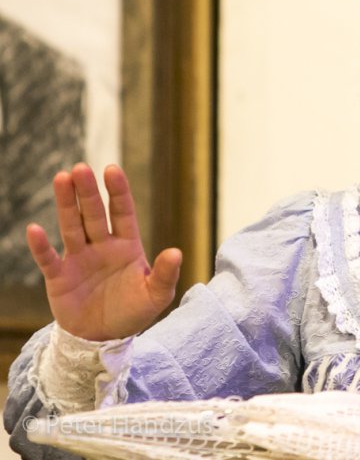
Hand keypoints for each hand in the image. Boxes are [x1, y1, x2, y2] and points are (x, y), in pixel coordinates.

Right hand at [26, 163, 180, 340]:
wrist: (104, 338)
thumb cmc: (133, 312)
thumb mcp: (156, 295)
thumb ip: (165, 274)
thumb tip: (176, 252)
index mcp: (127, 246)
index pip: (122, 212)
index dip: (117, 191)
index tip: (112, 169)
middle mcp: (102, 246)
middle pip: (94, 214)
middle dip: (88, 192)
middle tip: (80, 168)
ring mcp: (79, 259)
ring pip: (72, 226)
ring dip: (67, 205)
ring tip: (61, 179)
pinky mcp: (60, 277)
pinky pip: (49, 259)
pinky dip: (41, 246)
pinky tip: (34, 229)